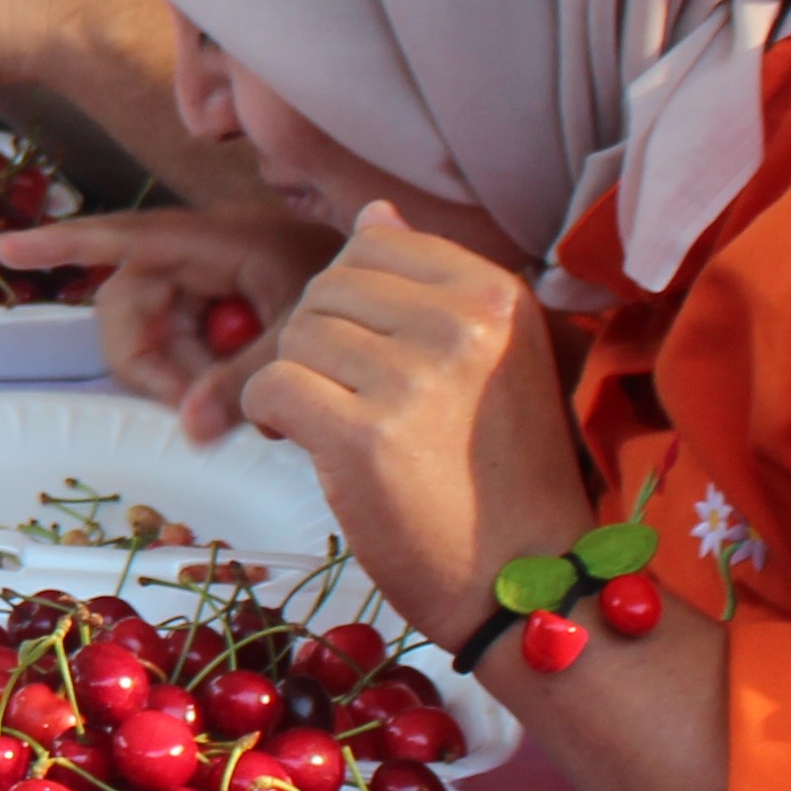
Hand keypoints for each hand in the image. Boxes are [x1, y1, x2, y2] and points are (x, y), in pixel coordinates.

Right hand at [0, 205, 343, 440]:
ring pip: (157, 334)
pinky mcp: (225, 307)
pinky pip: (185, 343)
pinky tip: (241, 392)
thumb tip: (188, 431)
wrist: (408, 295)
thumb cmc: (360, 296)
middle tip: (195, 409)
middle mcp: (203, 256)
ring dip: (179, 376)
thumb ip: (246, 381)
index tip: (7, 248)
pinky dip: (200, 374)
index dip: (64, 244)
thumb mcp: (303, 337)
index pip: (124, 239)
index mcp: (217, 240)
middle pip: (133, 305)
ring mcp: (213, 282)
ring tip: (233, 406)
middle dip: (150, 362)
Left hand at [229, 209, 594, 641]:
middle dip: (318, 340)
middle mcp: (460, 325)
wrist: (524, 578)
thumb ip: (428, 284)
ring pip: (295, 334)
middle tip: (345, 396)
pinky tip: (300, 440)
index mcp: (495, 295)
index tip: (368, 352)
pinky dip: (266, 413)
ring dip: (296, 380)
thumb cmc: (500, 475)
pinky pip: (269, 385)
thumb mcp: (491, 360)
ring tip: (334, 424)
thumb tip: (371, 212)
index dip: (350, 298)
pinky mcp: (363, 435)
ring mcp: (413, 379)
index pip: (376, 242)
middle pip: (327, 287)